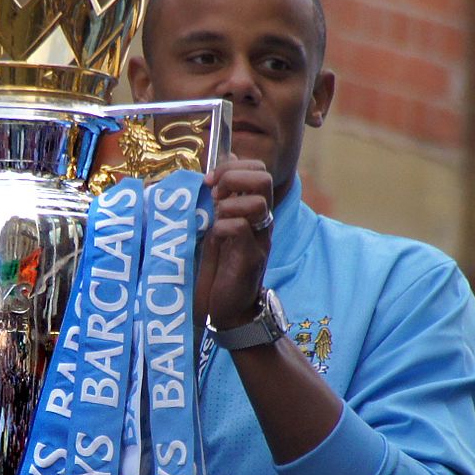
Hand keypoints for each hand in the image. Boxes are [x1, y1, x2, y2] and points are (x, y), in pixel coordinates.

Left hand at [197, 156, 273, 330]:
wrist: (228, 308)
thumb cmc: (221, 268)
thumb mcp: (217, 226)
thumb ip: (221, 200)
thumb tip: (217, 167)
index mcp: (254, 210)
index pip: (259, 170)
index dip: (233, 166)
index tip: (209, 180)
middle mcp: (262, 221)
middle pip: (264, 178)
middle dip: (233, 176)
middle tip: (215, 193)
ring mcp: (259, 239)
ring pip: (258, 202)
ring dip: (229, 203)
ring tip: (216, 216)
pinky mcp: (251, 257)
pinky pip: (242, 228)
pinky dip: (224, 226)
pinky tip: (216, 235)